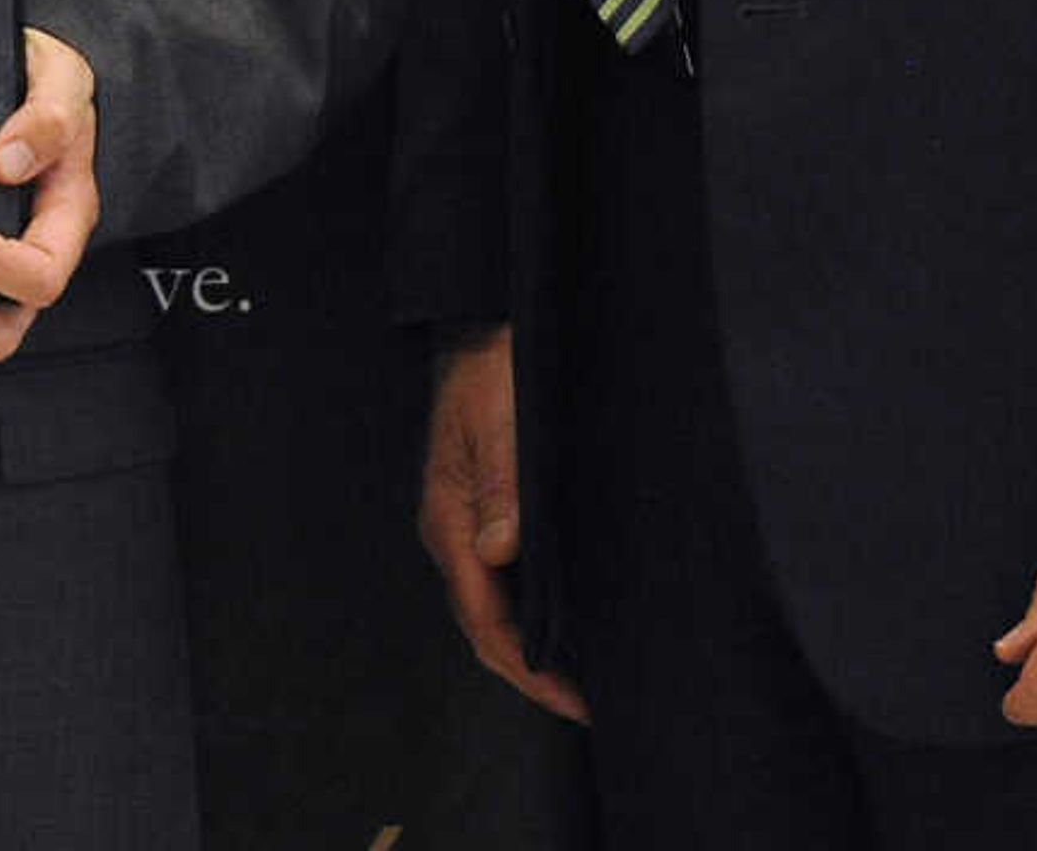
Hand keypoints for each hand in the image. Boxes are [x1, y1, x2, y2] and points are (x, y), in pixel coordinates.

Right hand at [417, 329, 587, 721]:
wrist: (482, 329)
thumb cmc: (492, 370)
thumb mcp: (502, 422)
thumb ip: (501, 486)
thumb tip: (500, 550)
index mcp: (449, 521)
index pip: (482, 618)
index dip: (527, 667)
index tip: (572, 699)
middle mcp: (452, 533)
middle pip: (483, 627)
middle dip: (530, 673)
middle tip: (587, 707)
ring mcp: (464, 527)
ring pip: (491, 610)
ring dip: (530, 649)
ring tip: (582, 678)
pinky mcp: (482, 516)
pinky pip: (501, 585)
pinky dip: (530, 617)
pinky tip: (564, 623)